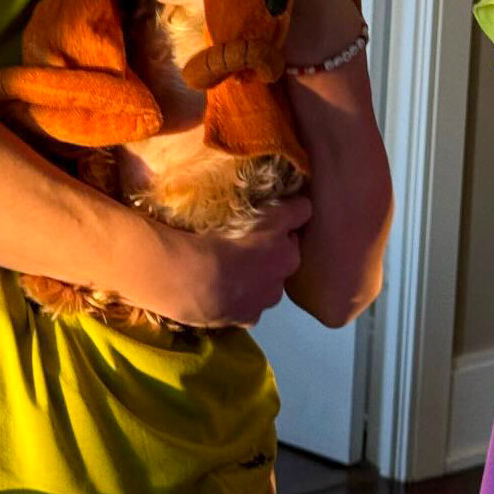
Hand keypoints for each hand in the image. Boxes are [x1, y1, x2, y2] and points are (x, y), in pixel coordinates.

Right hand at [143, 193, 312, 327]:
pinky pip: (252, 305)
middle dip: (275, 247)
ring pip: (272, 280)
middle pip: (289, 249)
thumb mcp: (221, 199)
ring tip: (232, 271)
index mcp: (282, 225)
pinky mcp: (253, 316)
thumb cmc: (208, 231)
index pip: (301, 210)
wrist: (193, 278)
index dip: (288, 209)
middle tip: (247, 243)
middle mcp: (288, 259)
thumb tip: (220, 178)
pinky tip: (222, 294)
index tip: (278, 207)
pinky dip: (242, 300)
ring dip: (260, 275)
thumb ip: (234, 193)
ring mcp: (271, 292)